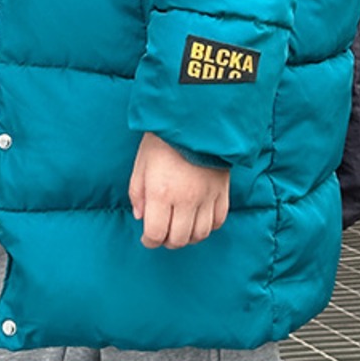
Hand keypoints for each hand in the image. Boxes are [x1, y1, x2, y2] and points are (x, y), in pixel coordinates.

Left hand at [129, 132, 229, 249]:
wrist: (194, 119)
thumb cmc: (162, 139)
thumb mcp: (140, 164)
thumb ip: (137, 193)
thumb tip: (141, 216)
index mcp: (161, 193)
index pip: (156, 233)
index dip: (149, 241)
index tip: (146, 238)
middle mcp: (185, 199)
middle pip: (179, 239)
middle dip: (167, 240)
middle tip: (163, 233)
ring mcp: (207, 196)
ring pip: (200, 234)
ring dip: (188, 236)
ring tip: (181, 227)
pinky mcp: (222, 190)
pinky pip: (219, 220)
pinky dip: (209, 225)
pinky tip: (199, 218)